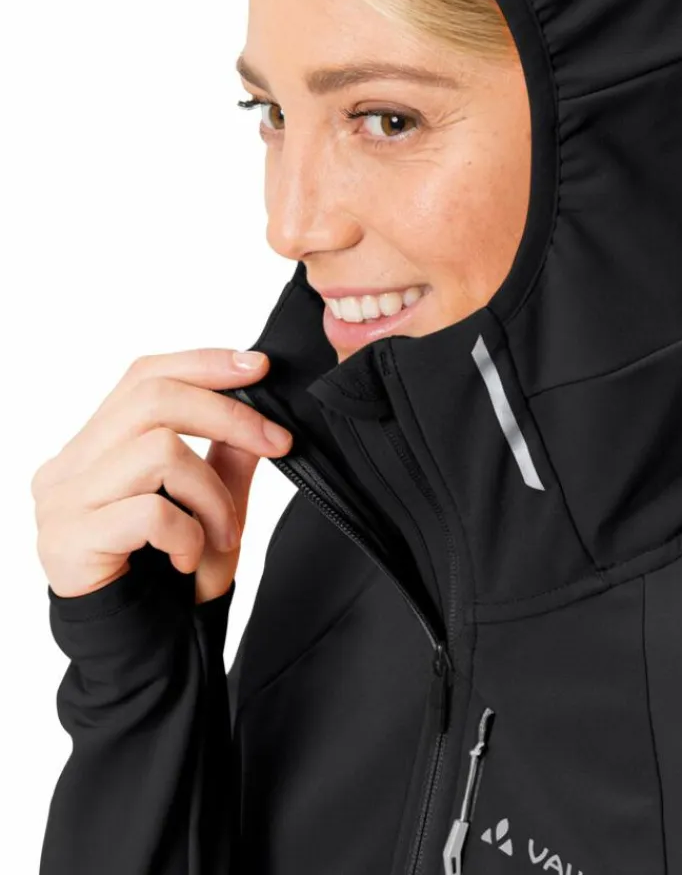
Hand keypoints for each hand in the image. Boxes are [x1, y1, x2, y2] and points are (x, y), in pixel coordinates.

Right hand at [32, 348, 292, 605]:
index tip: (260, 367)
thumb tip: (259, 404)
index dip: (203, 363)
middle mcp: (68, 467)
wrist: (145, 659)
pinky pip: (149, 510)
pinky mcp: (67, 542)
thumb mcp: (214, 508)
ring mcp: (61, 503)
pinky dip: (189, 533)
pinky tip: (189, 560)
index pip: (143, 376)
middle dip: (230, 415)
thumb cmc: (172, 582)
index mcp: (95, 448)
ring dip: (213, 493)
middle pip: (152, 398)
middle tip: (280, 444)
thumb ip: (228, 458)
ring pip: (158, 449)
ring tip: (223, 534)